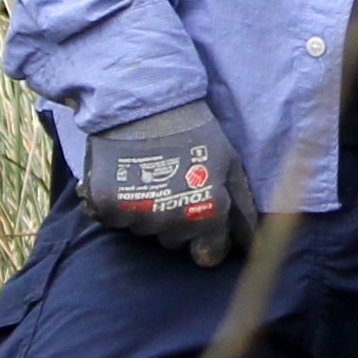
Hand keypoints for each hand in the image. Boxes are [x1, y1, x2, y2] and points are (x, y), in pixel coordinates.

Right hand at [80, 100, 243, 268]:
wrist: (144, 102)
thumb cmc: (194, 132)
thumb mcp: (228, 163)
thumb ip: (242, 208)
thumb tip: (251, 246)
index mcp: (208, 213)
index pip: (209, 255)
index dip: (206, 236)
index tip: (198, 212)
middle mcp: (173, 221)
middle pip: (174, 242)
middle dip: (175, 219)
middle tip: (172, 182)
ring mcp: (137, 216)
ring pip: (144, 231)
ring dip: (146, 210)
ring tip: (148, 174)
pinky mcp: (106, 206)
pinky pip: (114, 220)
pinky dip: (116, 203)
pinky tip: (124, 176)